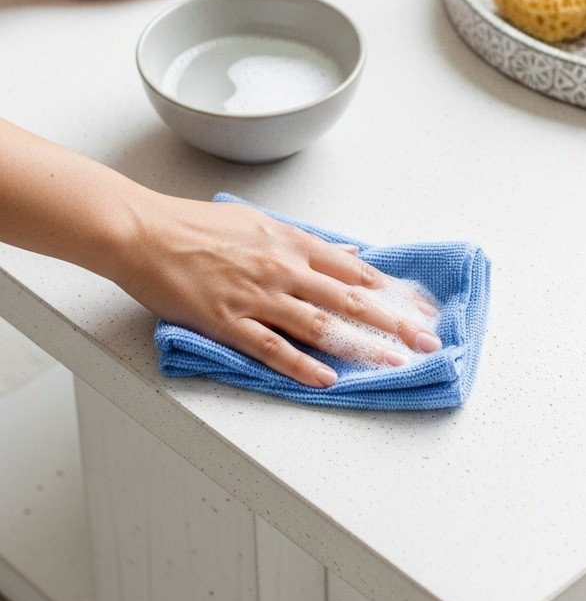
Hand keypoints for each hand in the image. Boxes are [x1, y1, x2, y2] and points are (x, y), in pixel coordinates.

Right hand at [120, 197, 441, 388]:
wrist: (143, 231)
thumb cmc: (196, 226)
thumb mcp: (261, 222)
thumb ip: (307, 244)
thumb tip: (349, 255)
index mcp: (290, 242)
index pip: (355, 271)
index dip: (393, 291)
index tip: (421, 307)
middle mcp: (280, 268)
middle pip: (349, 299)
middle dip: (394, 322)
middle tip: (427, 340)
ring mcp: (254, 296)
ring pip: (319, 324)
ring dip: (360, 345)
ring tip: (393, 363)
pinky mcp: (226, 321)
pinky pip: (270, 346)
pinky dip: (301, 364)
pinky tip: (327, 378)